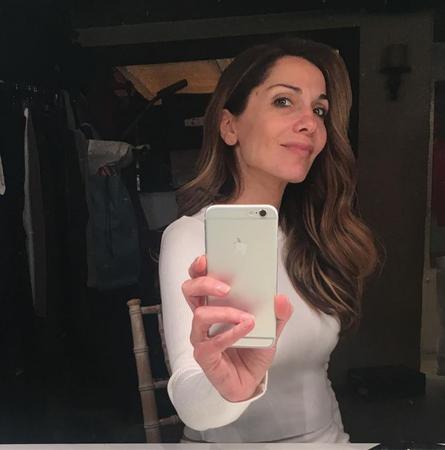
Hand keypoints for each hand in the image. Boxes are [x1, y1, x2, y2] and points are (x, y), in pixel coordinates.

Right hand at [181, 255, 292, 401]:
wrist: (250, 380)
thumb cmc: (252, 349)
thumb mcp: (272, 328)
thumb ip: (278, 313)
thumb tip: (280, 298)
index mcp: (215, 304)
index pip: (199, 279)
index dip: (199, 268)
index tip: (206, 259)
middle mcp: (204, 318)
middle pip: (190, 290)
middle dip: (205, 283)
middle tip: (226, 287)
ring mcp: (201, 336)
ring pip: (199, 314)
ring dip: (224, 312)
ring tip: (245, 316)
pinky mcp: (205, 355)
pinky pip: (211, 342)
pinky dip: (230, 333)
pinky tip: (245, 329)